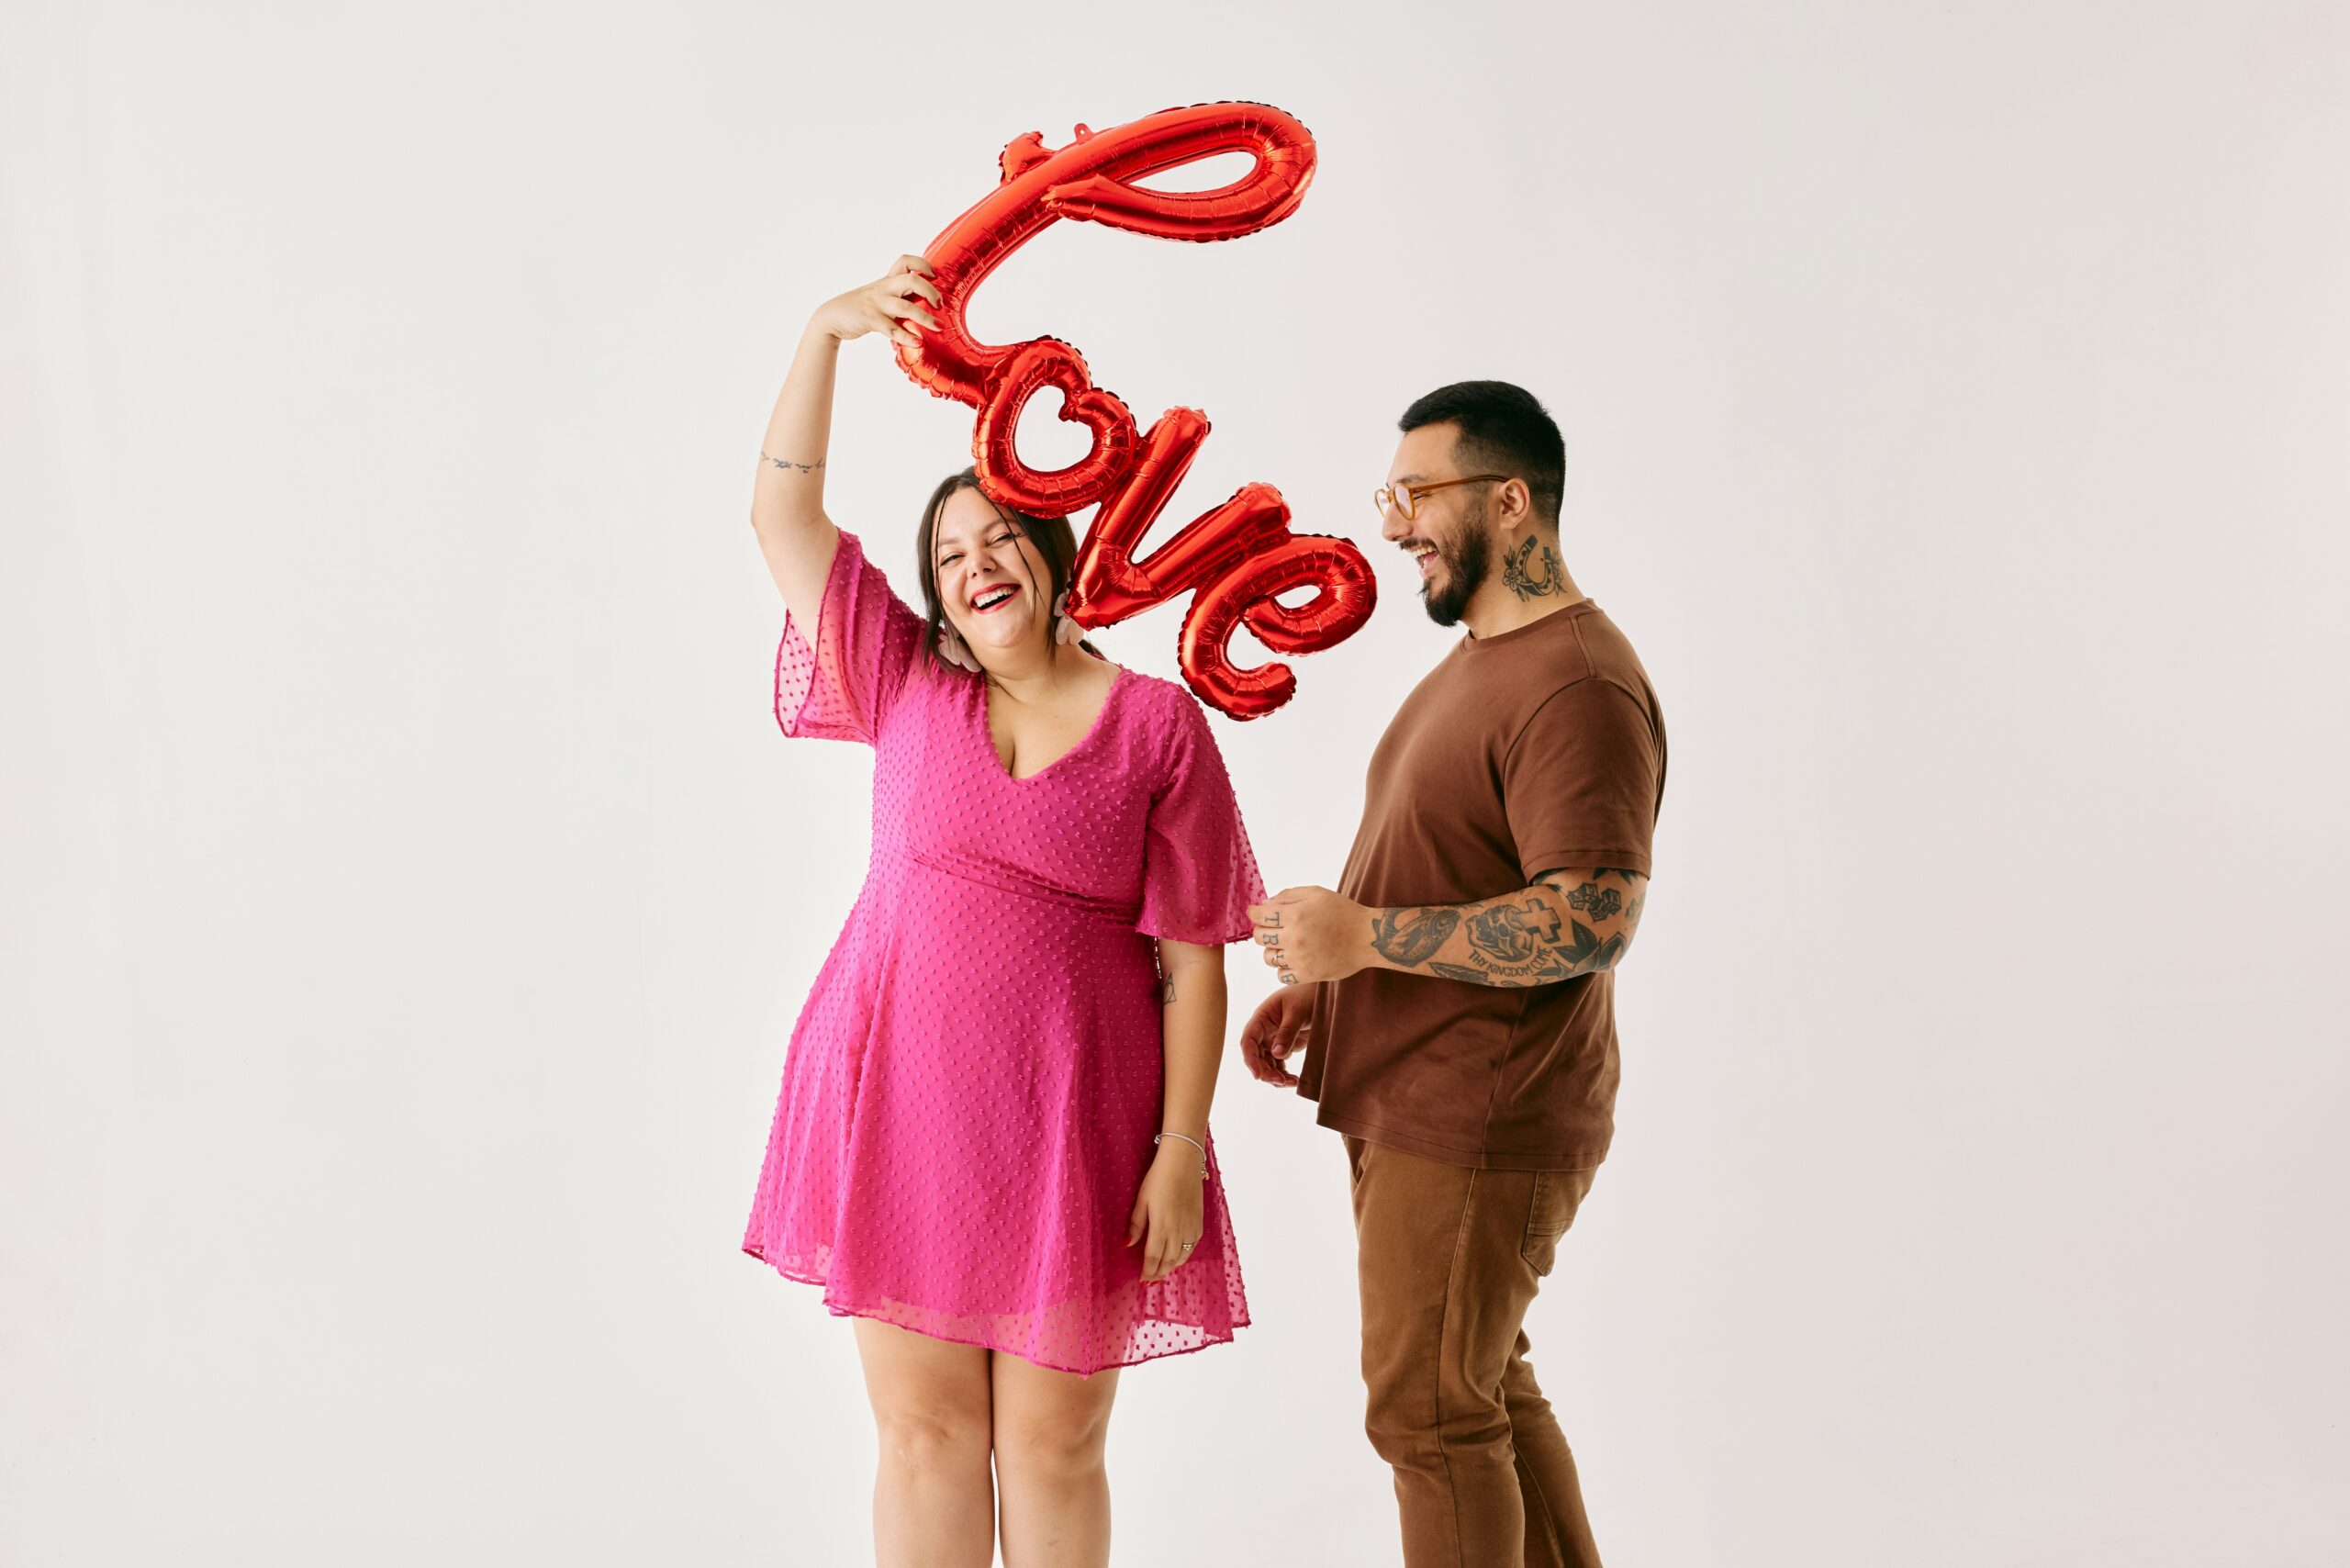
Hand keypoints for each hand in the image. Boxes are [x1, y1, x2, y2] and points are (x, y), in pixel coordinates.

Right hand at [810, 255, 941, 349]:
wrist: (832, 317)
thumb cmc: (861, 308)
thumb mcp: (880, 296)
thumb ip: (898, 296)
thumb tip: (925, 305)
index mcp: (887, 280)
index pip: (905, 261)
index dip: (922, 265)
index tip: (934, 275)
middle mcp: (884, 289)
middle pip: (911, 280)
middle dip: (930, 291)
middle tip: (940, 304)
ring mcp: (877, 304)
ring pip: (905, 307)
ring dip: (925, 318)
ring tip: (939, 327)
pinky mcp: (870, 320)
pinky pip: (891, 328)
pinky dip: (906, 336)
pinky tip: (917, 342)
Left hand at [1125, 1141, 1204, 1282]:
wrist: (1183, 1161)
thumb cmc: (1158, 1178)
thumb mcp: (1141, 1200)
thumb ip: (1136, 1225)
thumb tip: (1127, 1245)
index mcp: (1161, 1226)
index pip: (1154, 1257)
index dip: (1148, 1271)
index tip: (1142, 1280)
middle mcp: (1178, 1230)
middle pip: (1169, 1261)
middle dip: (1159, 1273)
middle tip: (1151, 1280)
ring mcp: (1191, 1226)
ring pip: (1182, 1256)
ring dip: (1172, 1266)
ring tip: (1163, 1270)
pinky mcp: (1199, 1221)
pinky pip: (1193, 1246)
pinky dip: (1185, 1254)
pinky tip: (1178, 1254)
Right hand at [1238, 986, 1313, 1086]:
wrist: (1324, 995)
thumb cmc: (1307, 996)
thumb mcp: (1297, 1012)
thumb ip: (1287, 1033)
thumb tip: (1277, 1055)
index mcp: (1261, 1018)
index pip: (1248, 1041)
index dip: (1250, 1059)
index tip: (1258, 1075)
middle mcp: (1264, 1031)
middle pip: (1256, 1057)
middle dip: (1265, 1071)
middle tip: (1281, 1081)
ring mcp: (1273, 1040)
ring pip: (1266, 1064)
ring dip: (1275, 1076)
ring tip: (1291, 1082)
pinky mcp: (1285, 1047)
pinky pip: (1279, 1065)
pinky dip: (1284, 1075)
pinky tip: (1294, 1080)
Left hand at [1246, 886, 1372, 986]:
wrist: (1366, 938)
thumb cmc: (1342, 912)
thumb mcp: (1316, 893)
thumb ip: (1288, 895)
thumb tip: (1265, 904)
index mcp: (1295, 915)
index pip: (1259, 915)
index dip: (1254, 912)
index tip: (1257, 913)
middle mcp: (1294, 938)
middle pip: (1259, 937)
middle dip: (1263, 930)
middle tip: (1275, 928)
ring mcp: (1299, 959)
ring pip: (1267, 957)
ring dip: (1273, 950)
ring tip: (1287, 944)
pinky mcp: (1306, 975)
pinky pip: (1280, 975)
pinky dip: (1283, 968)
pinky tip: (1294, 959)